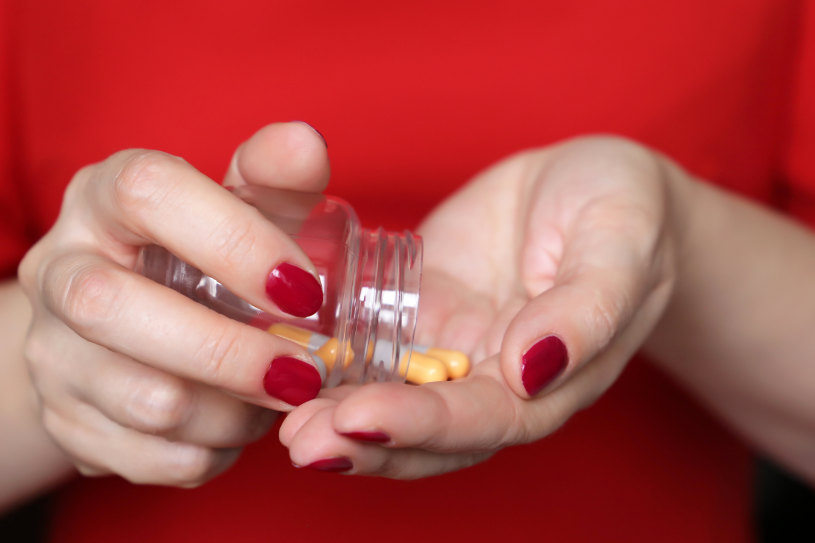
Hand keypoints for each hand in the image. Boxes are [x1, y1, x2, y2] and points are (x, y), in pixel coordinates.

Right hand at [18, 122, 330, 485]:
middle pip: (111, 309)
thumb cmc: (204, 255)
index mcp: (105, 197)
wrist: (137, 325)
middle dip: (228, 351)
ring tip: (276, 394)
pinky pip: (148, 458)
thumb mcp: (240, 207)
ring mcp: (50, 351)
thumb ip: (274, 179)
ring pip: (142, 400)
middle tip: (305, 370)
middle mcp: (60, 268)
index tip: (305, 290)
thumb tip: (304, 142)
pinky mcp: (65, 420)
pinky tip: (236, 423)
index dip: (236, 242)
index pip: (150, 194)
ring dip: (233, 411)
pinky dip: (213, 450)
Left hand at [280, 136, 685, 476]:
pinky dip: (331, 358)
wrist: (588, 183)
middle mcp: (492, 378)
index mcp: (548, 381)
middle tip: (299, 442)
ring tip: (282, 421)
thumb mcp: (621, 245)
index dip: (424, 426)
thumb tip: (535, 368)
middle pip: (426, 429)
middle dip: (363, 440)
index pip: (485, 420)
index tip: (361, 420)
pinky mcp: (418, 312)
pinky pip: (370, 342)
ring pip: (389, 394)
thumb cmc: (624, 211)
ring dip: (336, 414)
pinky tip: (287, 361)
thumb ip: (588, 309)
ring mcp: (450, 347)